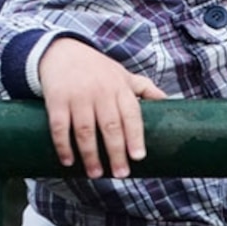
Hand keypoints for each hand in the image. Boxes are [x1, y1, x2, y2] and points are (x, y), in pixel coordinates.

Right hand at [39, 38, 163, 180]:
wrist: (61, 51)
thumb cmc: (97, 69)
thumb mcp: (122, 74)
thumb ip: (144, 88)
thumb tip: (169, 101)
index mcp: (119, 87)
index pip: (131, 114)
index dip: (135, 136)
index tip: (138, 156)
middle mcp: (100, 91)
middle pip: (110, 126)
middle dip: (116, 152)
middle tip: (121, 174)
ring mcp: (78, 96)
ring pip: (86, 130)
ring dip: (91, 155)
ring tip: (95, 174)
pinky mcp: (56, 100)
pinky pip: (60, 127)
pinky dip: (63, 146)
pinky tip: (68, 161)